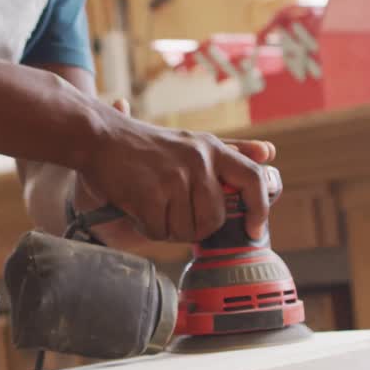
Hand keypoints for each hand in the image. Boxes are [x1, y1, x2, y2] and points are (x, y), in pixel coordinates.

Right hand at [75, 100, 275, 241]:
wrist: (99, 137)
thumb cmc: (145, 145)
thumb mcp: (192, 142)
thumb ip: (229, 151)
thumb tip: (269, 153)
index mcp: (212, 148)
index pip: (253, 180)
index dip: (259, 210)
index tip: (252, 230)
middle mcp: (198, 160)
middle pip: (214, 220)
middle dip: (193, 227)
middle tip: (171, 212)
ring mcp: (175, 177)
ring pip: (185, 230)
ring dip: (167, 228)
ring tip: (152, 205)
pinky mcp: (151, 193)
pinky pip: (159, 232)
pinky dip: (146, 227)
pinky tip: (137, 207)